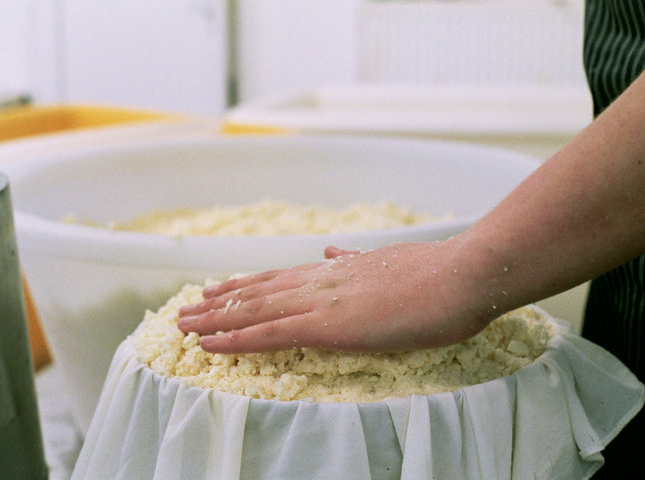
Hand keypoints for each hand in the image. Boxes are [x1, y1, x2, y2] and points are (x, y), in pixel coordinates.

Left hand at [178, 241, 492, 352]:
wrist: (460, 275)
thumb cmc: (438, 274)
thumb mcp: (391, 260)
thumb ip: (358, 260)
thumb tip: (336, 251)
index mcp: (337, 270)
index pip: (280, 278)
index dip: (246, 285)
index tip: (221, 289)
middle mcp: (320, 280)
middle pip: (257, 291)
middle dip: (219, 301)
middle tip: (187, 307)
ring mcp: (321, 301)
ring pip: (253, 311)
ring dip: (215, 319)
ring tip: (183, 324)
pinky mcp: (327, 325)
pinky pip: (269, 334)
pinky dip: (235, 340)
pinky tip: (211, 344)